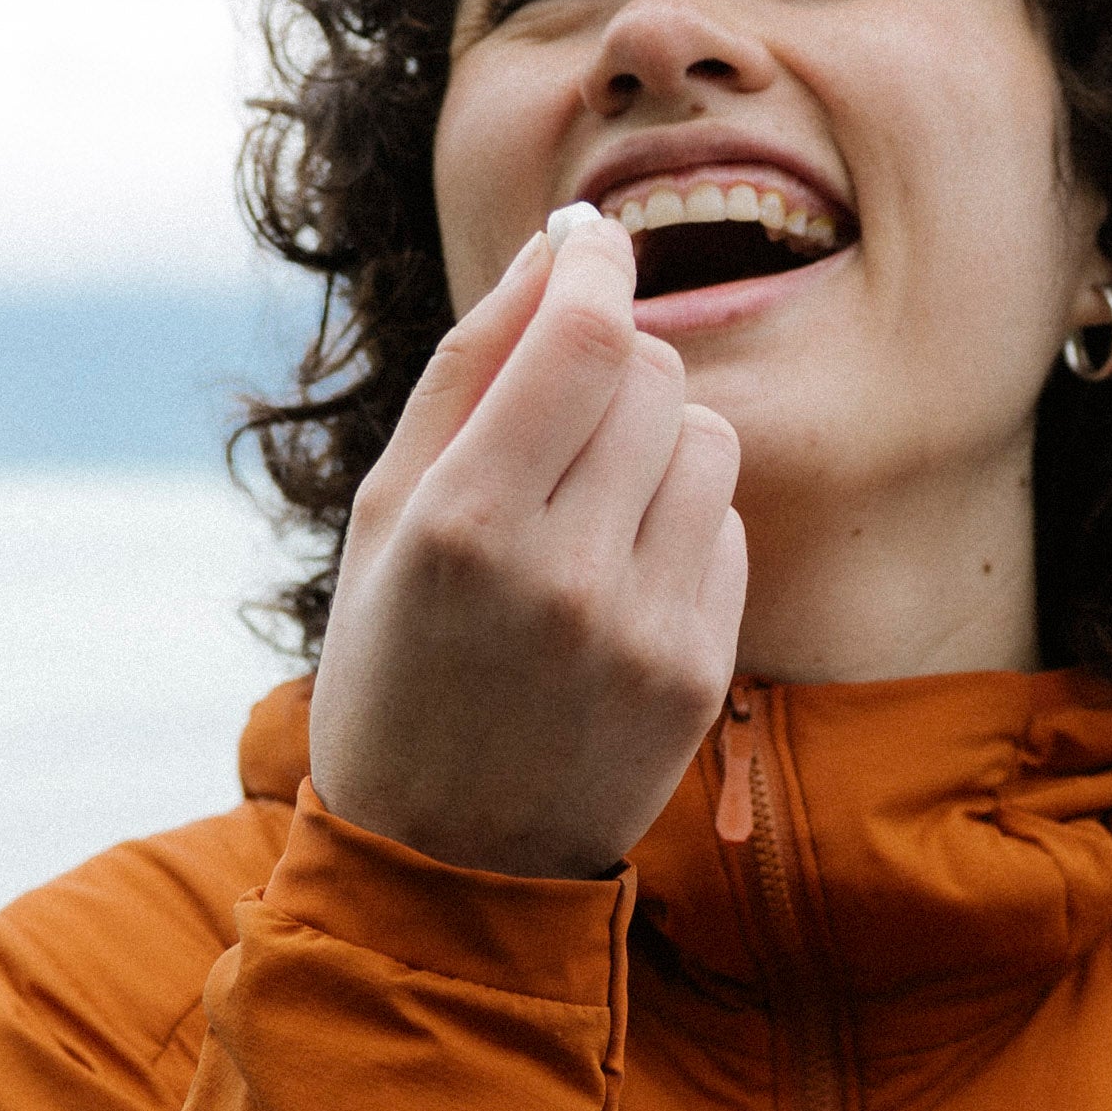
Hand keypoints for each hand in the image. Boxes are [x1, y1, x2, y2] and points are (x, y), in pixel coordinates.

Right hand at [306, 209, 746, 879]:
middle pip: (652, 374)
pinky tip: (615, 579)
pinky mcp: (701, 673)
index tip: (592, 246)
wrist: (445, 864)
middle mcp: (563, 577)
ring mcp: (644, 632)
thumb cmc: (395, 663)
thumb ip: (470, 372)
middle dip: (615, 360)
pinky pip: (726, 527)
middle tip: (559, 409)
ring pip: (706, 440)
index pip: (587, 339)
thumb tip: (560, 250)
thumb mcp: (385, 516)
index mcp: (463, 526)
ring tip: (585, 504)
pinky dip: (679, 523)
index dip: (600, 268)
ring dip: (656, 439)